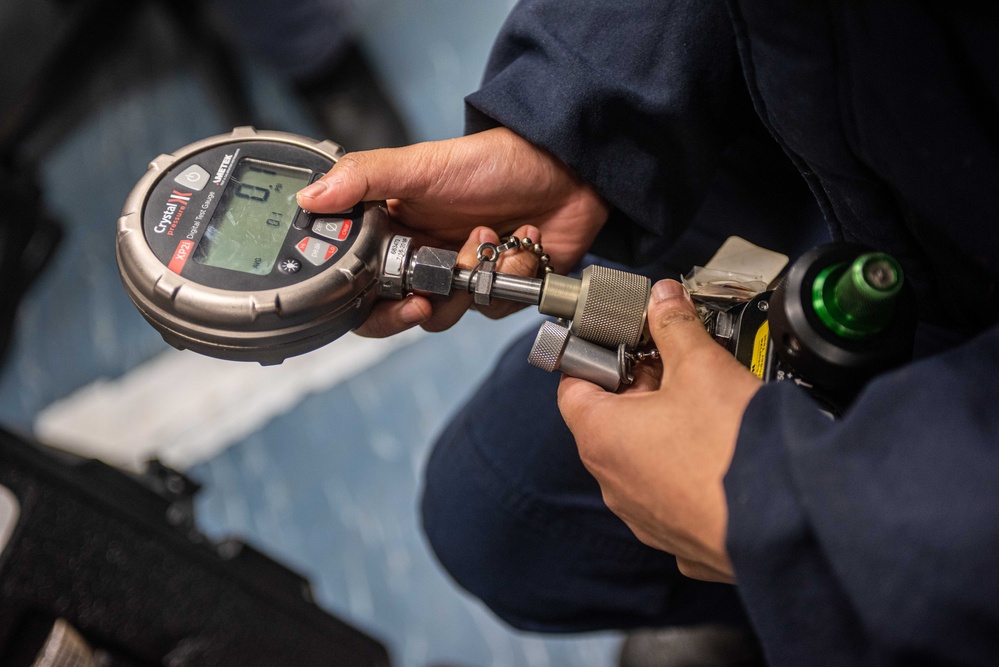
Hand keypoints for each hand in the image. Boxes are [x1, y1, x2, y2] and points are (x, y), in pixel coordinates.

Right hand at [296, 127, 608, 335]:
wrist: (566, 168)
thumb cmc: (493, 161)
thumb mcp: (422, 165)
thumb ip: (365, 179)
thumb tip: (310, 198)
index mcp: (394, 232)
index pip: (363, 287)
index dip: (372, 305)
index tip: (401, 298)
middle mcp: (424, 259)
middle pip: (405, 311)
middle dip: (429, 302)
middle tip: (442, 289)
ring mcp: (462, 276)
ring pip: (452, 315)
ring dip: (478, 279)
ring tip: (494, 235)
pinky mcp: (500, 287)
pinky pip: (495, 308)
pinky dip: (514, 279)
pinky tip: (524, 239)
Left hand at [557, 280, 761, 582]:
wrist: (787, 522)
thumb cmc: (733, 449)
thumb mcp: (702, 366)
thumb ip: (675, 325)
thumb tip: (664, 299)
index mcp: (601, 436)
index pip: (573, 385)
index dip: (596, 356)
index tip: (624, 344)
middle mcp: (612, 482)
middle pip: (608, 421)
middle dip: (639, 388)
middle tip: (674, 368)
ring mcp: (642, 515)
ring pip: (640, 459)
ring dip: (662, 431)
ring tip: (703, 409)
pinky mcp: (676, 538)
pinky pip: (671, 495)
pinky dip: (686, 473)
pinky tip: (718, 455)